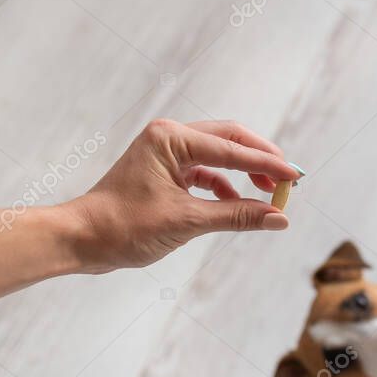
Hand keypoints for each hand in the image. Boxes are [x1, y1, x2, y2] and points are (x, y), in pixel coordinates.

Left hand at [62, 118, 301, 272]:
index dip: (268, 165)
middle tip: (288, 180)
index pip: (233, 149)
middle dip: (261, 160)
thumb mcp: (187, 221)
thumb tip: (279, 218)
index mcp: (171, 138)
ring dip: (246, 173)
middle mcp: (170, 137)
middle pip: (231, 140)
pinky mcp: (166, 171)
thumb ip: (237, 216)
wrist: (81, 239)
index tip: (295, 177)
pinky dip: (226, 187)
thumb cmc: (123, 226)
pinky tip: (239, 205)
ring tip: (269, 194)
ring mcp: (167, 153)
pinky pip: (207, 172)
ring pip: (221, 155)